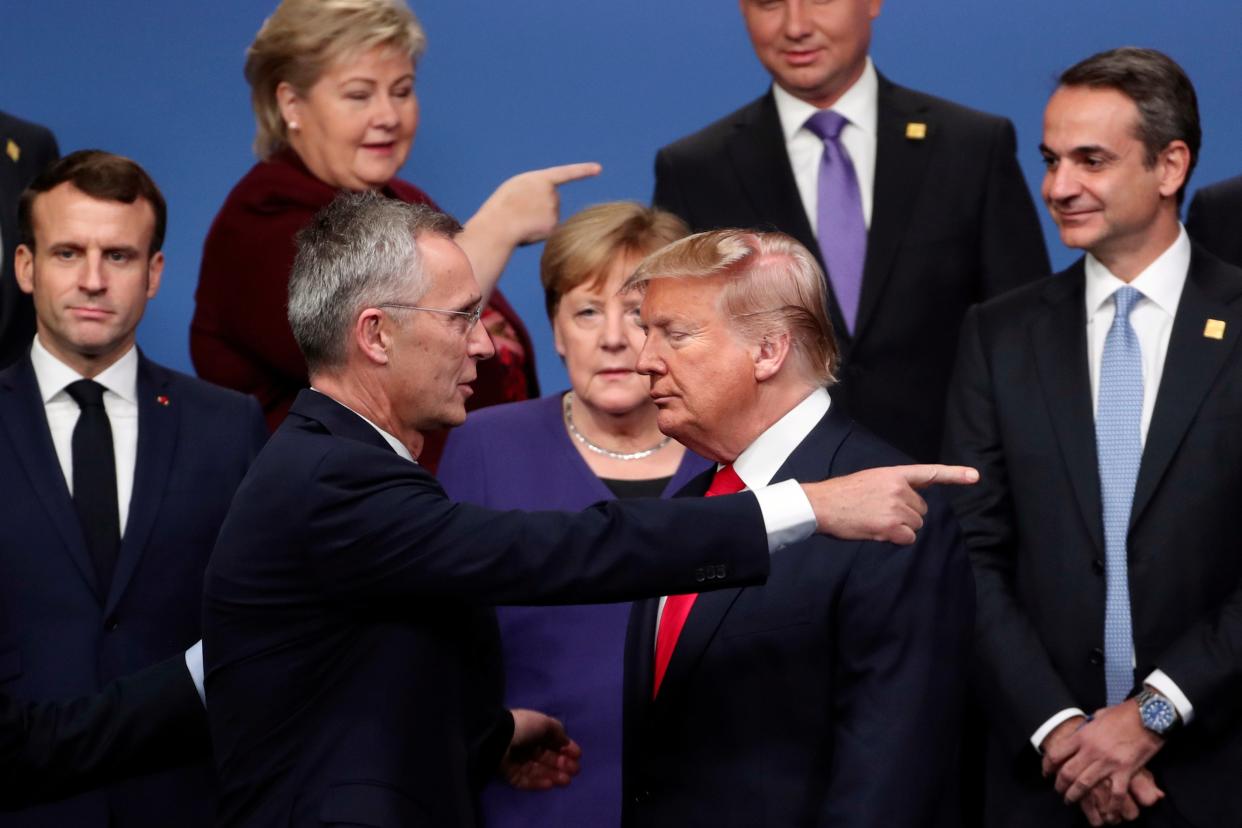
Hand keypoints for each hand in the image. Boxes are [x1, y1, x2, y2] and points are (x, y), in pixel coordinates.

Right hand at [473, 162, 601, 246]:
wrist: (500, 224)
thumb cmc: (502, 206)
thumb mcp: (516, 188)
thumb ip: (535, 190)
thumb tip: (546, 209)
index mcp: (541, 179)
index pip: (567, 173)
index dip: (583, 171)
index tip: (598, 169)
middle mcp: (552, 193)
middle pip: (551, 200)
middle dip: (539, 206)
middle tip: (519, 210)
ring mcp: (554, 210)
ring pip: (550, 215)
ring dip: (537, 219)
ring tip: (520, 219)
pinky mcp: (553, 226)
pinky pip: (548, 229)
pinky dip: (538, 231)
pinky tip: (526, 230)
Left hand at [499, 709, 581, 790]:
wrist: (498, 738)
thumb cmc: (523, 727)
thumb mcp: (544, 723)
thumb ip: (558, 732)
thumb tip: (567, 742)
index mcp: (534, 731)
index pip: (553, 741)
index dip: (566, 748)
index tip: (578, 755)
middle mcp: (527, 746)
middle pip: (548, 758)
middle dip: (563, 764)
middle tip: (575, 770)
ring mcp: (519, 762)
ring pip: (540, 771)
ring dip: (554, 775)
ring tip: (567, 780)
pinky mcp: (512, 776)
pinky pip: (528, 781)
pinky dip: (539, 783)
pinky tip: (552, 784)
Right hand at [800, 464, 978, 543]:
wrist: (821, 505)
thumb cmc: (841, 495)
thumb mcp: (870, 480)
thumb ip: (894, 486)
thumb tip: (913, 502)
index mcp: (894, 474)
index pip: (929, 473)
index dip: (955, 475)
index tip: (975, 476)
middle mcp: (899, 489)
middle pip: (922, 510)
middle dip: (907, 515)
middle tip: (881, 513)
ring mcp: (896, 507)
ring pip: (916, 525)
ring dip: (901, 528)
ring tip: (876, 521)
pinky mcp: (891, 526)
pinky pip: (908, 538)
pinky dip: (896, 539)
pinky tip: (878, 532)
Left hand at [1045, 700, 1164, 816]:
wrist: (1149, 716)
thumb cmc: (1124, 714)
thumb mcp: (1099, 715)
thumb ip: (1089, 726)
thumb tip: (1083, 729)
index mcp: (1083, 736)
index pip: (1056, 754)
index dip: (1047, 766)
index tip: (1046, 773)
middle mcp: (1091, 750)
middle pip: (1067, 773)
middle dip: (1060, 786)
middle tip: (1060, 792)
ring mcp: (1107, 762)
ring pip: (1084, 784)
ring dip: (1075, 796)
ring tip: (1072, 801)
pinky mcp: (1125, 770)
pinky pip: (1115, 793)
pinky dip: (1111, 806)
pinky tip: (1108, 814)